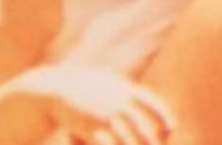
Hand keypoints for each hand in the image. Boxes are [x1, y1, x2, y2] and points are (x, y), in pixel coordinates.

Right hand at [0, 65, 174, 144]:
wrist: (49, 90)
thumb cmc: (75, 88)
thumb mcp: (100, 83)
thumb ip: (117, 90)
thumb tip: (134, 94)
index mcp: (123, 87)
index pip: (151, 102)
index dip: (163, 115)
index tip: (172, 127)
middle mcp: (118, 99)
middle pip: (143, 124)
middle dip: (152, 140)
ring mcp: (106, 113)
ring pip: (129, 138)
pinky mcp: (94, 126)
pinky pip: (111, 144)